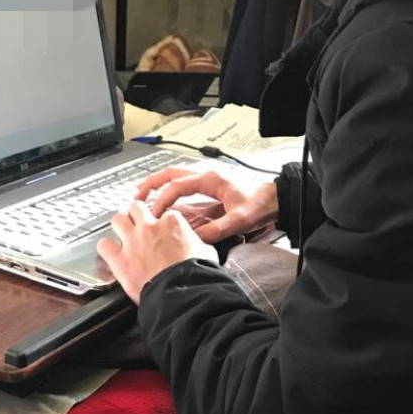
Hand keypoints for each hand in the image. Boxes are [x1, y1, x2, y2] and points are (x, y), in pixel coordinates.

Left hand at [97, 201, 217, 302]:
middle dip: (136, 213)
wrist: (183, 292)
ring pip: (117, 219)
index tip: (162, 228)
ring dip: (119, 224)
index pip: (164, 213)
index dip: (162, 221)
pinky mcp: (120, 260)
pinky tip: (110, 252)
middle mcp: (150, 227)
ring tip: (121, 230)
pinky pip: (104, 245)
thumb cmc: (196, 274)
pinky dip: (106, 248)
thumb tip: (199, 247)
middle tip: (137, 221)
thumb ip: (197, 243)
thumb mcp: (206, 251)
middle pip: (136, 207)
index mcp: (172, 223)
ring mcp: (133, 241)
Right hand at [136, 167, 278, 243]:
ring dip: (159, 185)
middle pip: (170, 173)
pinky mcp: (210, 185)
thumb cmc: (260, 204)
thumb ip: (216, 230)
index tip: (154, 214)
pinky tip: (166, 202)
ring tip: (143, 198)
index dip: (162, 200)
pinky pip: (184, 184)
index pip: (177, 186)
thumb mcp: (239, 220)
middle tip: (136, 197)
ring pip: (176, 176)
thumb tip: (194, 239)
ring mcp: (208, 178)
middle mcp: (207, 174)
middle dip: (151, 184)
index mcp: (211, 179)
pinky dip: (170, 190)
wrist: (276, 198)